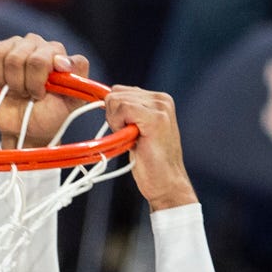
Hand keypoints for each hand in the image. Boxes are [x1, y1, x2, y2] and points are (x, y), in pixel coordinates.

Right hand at [0, 34, 90, 148]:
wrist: (27, 127)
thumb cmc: (50, 113)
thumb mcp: (73, 100)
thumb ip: (78, 74)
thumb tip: (61, 61)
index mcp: (53, 51)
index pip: (38, 60)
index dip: (35, 82)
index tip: (38, 95)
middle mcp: (33, 44)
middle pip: (15, 58)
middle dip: (17, 84)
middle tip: (23, 95)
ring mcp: (10, 48)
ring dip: (0, 79)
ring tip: (8, 89)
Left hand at [104, 86, 198, 210]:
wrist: (165, 181)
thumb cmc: (149, 161)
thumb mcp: (136, 130)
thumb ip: (127, 113)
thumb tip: (106, 99)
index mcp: (158, 99)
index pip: (119, 90)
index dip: (112, 112)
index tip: (123, 130)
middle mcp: (161, 99)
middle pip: (115, 94)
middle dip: (112, 117)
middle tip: (128, 137)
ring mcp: (160, 107)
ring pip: (116, 100)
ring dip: (115, 123)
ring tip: (132, 139)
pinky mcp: (156, 118)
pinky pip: (123, 108)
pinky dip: (118, 125)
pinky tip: (131, 138)